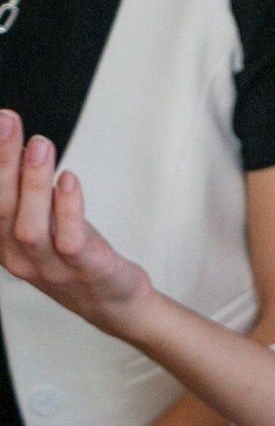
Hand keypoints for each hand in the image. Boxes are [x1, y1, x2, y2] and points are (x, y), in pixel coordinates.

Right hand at [0, 112, 154, 336]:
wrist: (114, 302)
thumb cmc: (77, 256)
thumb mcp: (47, 223)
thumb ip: (31, 193)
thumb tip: (22, 147)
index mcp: (4, 244)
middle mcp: (20, 257)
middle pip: (1, 208)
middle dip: (2, 162)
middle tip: (8, 123)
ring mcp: (50, 267)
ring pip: (29, 226)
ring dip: (33, 182)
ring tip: (40, 145)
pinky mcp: (84, 269)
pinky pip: (70, 240)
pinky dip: (68, 208)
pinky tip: (70, 180)